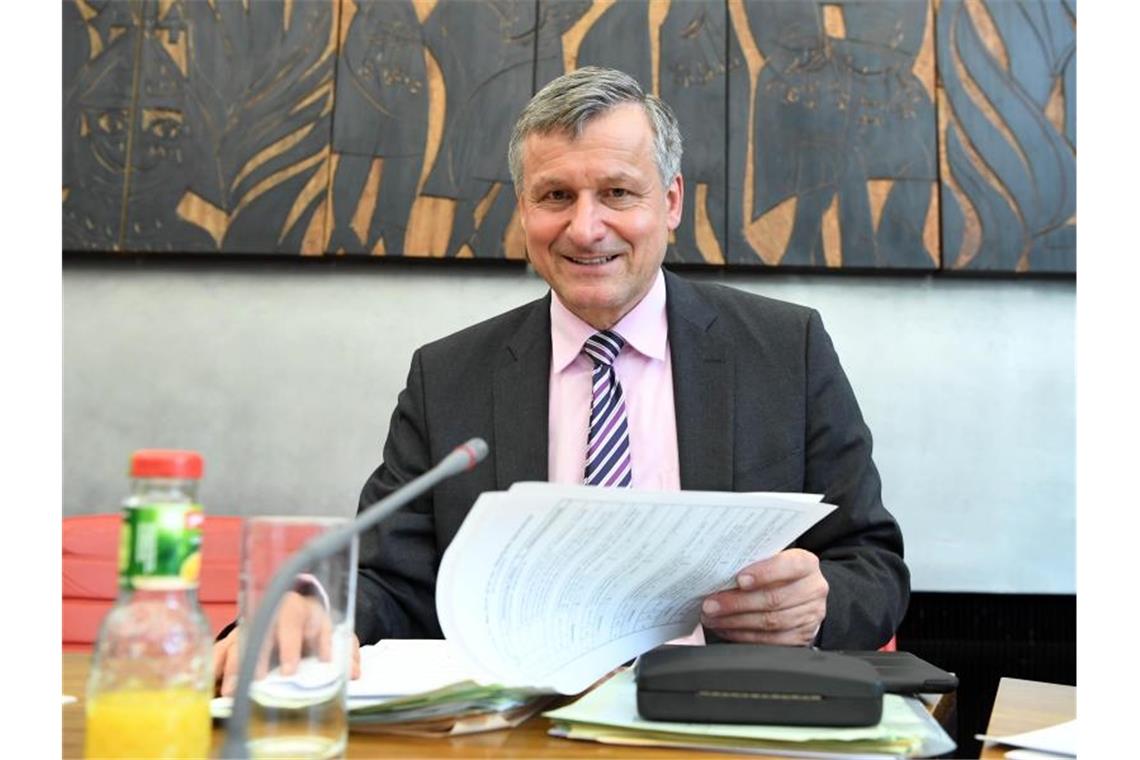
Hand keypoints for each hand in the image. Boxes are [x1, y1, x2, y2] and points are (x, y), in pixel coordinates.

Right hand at [213, 590, 361, 695]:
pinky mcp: (235, 636)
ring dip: (233, 666)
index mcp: (295, 607)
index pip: (291, 624)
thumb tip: (354, 673)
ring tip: (230, 691)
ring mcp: (249, 624)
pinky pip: (221, 648)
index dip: (290, 647)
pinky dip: (216, 664)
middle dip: (257, 659)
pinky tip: (213, 681)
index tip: (290, 670)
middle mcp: (268, 612)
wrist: (294, 604)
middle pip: (259, 633)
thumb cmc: (314, 622)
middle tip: (257, 683)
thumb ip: (346, 650)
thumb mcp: (334, 630)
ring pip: (238, 642)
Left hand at [700, 549, 827, 645]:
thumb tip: (719, 572)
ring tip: (713, 618)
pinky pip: (770, 640)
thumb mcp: (770, 560)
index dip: (764, 573)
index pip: (788, 566)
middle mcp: (813, 589)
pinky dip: (744, 636)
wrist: (800, 592)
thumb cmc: (777, 573)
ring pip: (770, 622)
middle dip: (736, 603)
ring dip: (735, 622)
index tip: (739, 579)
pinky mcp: (802, 637)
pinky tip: (726, 629)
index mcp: (806, 564)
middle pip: (773, 599)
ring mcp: (810, 615)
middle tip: (710, 605)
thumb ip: (752, 562)